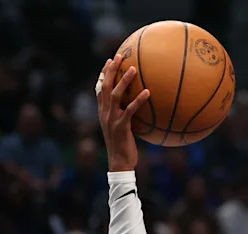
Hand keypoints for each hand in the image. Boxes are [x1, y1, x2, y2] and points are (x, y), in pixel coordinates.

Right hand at [96, 54, 149, 172]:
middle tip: (119, 56)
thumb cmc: (124, 146)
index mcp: (103, 112)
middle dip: (111, 70)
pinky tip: (147, 92)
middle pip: (105, 86)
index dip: (103, 74)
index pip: (100, 89)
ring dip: (124, 81)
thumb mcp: (123, 129)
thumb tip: (141, 107)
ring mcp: (111, 119)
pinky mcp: (121, 127)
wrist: (119, 162)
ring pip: (115, 95)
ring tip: (134, 69)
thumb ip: (126, 116)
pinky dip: (138, 100)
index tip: (109, 60)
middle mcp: (105, 113)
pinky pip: (130, 110)